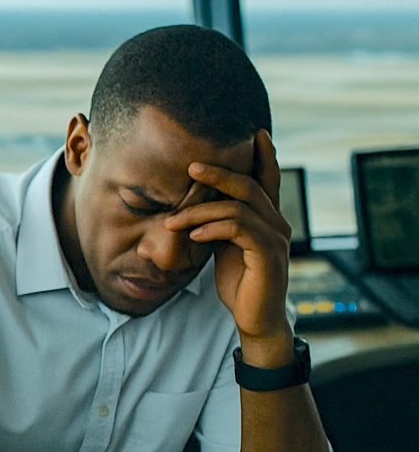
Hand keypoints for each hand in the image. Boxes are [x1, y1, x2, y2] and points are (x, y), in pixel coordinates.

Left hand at [165, 130, 294, 361]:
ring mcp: (275, 239)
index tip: (255, 132)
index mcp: (268, 219)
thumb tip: (198, 207)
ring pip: (239, 208)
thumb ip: (221, 225)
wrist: (256, 318)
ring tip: (173, 220)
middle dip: (220, 174)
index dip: (264, 156)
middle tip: (192, 166)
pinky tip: (193, 236)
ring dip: (202, 211)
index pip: (267, 181)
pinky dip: (213, 229)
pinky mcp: (268, 256)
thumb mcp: (226, 248)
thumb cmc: (240, 283)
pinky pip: (239, 230)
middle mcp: (277, 224)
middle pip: (251, 187)